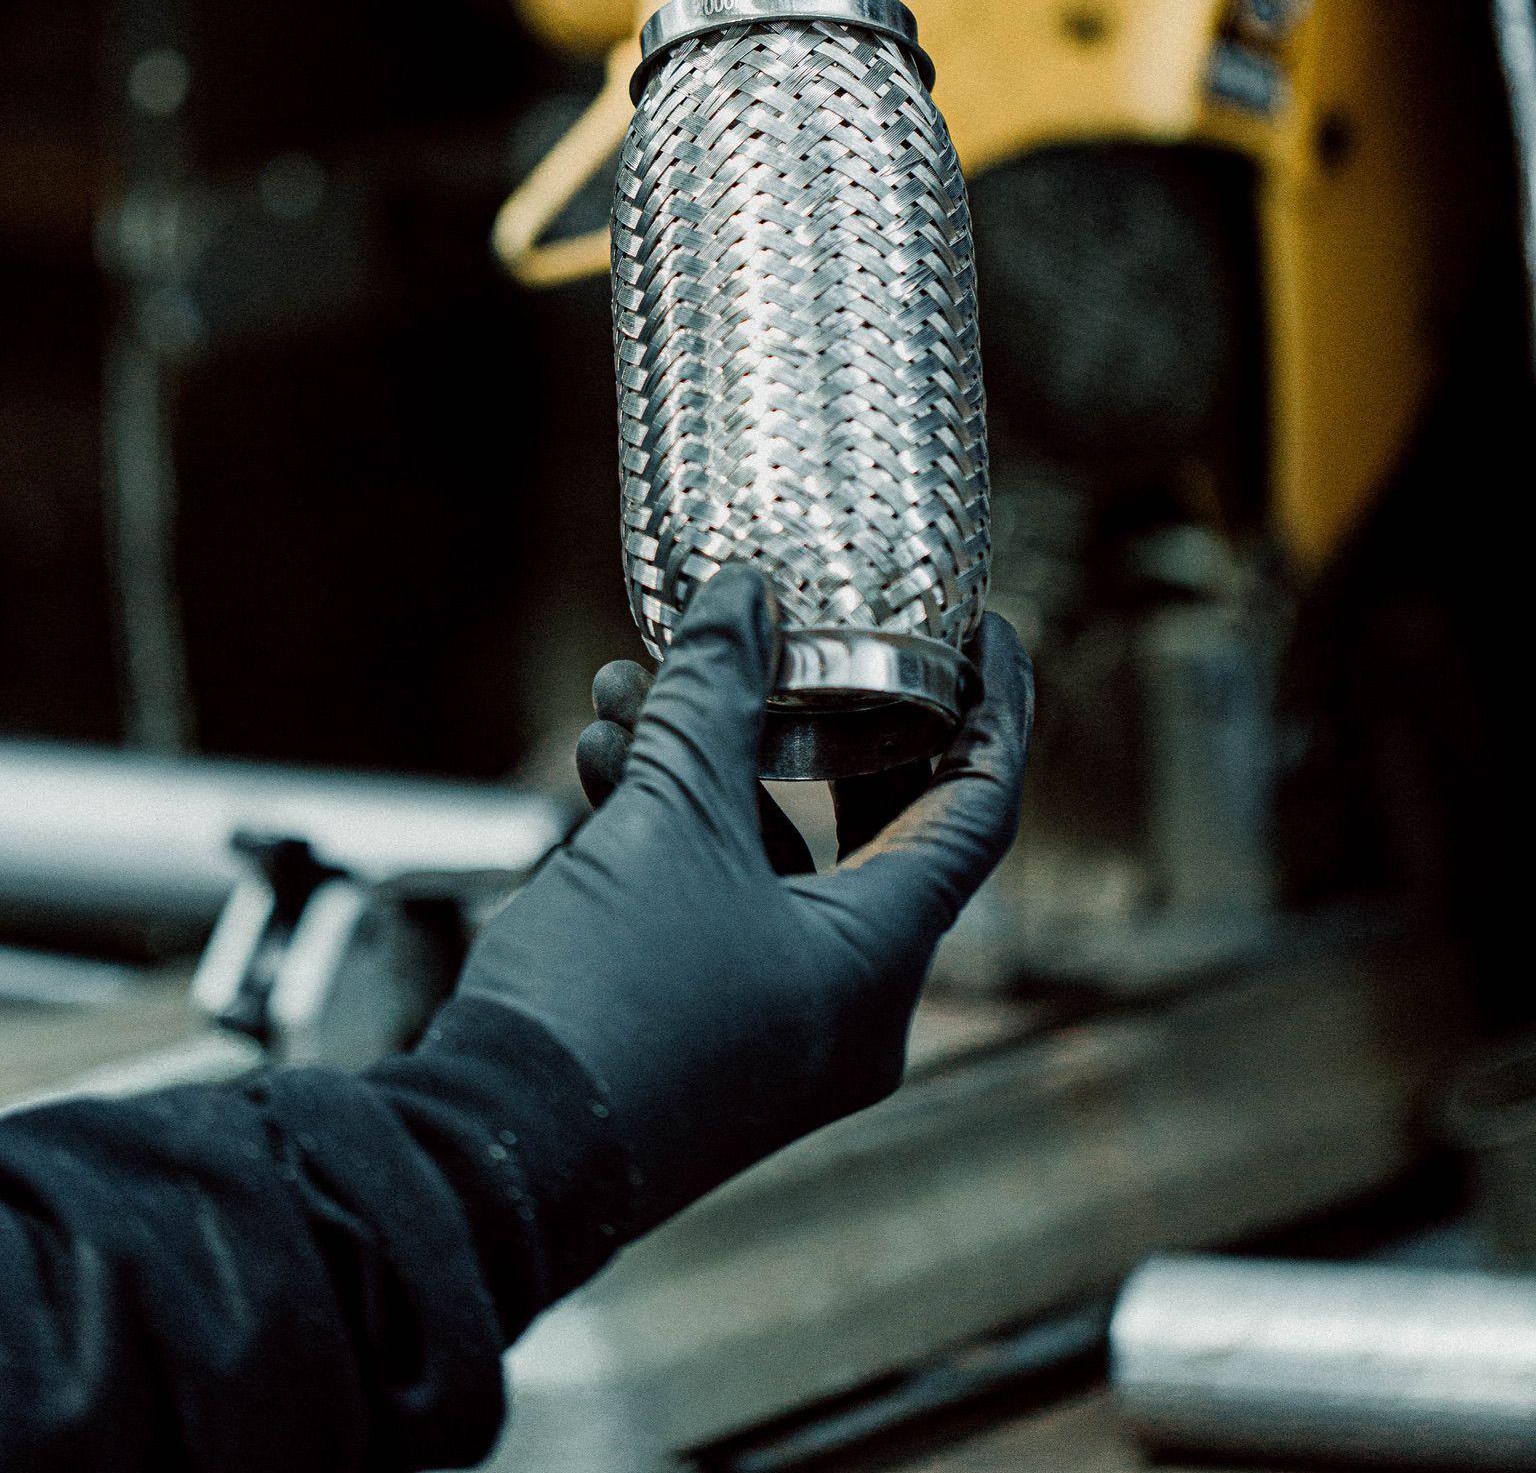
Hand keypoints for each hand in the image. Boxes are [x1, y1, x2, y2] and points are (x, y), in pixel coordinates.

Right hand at [460, 567, 1030, 1233]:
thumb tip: (744, 595)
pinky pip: (721, 908)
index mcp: (880, 959)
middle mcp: (852, 1007)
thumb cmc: (605, 1001)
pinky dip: (675, 833)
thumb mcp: (666, 819)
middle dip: (822, 723)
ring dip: (711, 766)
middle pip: (878, 830)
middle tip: (815, 644)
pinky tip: (602, 761)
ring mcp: (780, 1032)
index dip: (994, 709)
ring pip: (775, 862)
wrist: (491, 1156)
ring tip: (631, 688)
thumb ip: (714, 694)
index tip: (989, 634)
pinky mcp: (710, 1040)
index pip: (979, 810)